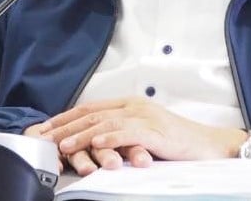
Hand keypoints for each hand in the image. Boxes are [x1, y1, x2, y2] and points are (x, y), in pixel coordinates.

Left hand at [33, 97, 246, 175]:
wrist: (209, 145)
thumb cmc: (177, 144)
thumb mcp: (145, 136)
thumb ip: (123, 135)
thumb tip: (97, 144)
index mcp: (131, 105)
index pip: (91, 108)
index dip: (66, 117)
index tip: (44, 128)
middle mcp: (134, 106)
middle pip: (92, 113)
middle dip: (64, 125)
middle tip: (42, 137)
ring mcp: (144, 116)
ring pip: (103, 122)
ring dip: (78, 133)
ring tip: (60, 144)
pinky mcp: (153, 130)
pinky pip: (124, 133)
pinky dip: (105, 138)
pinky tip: (91, 144)